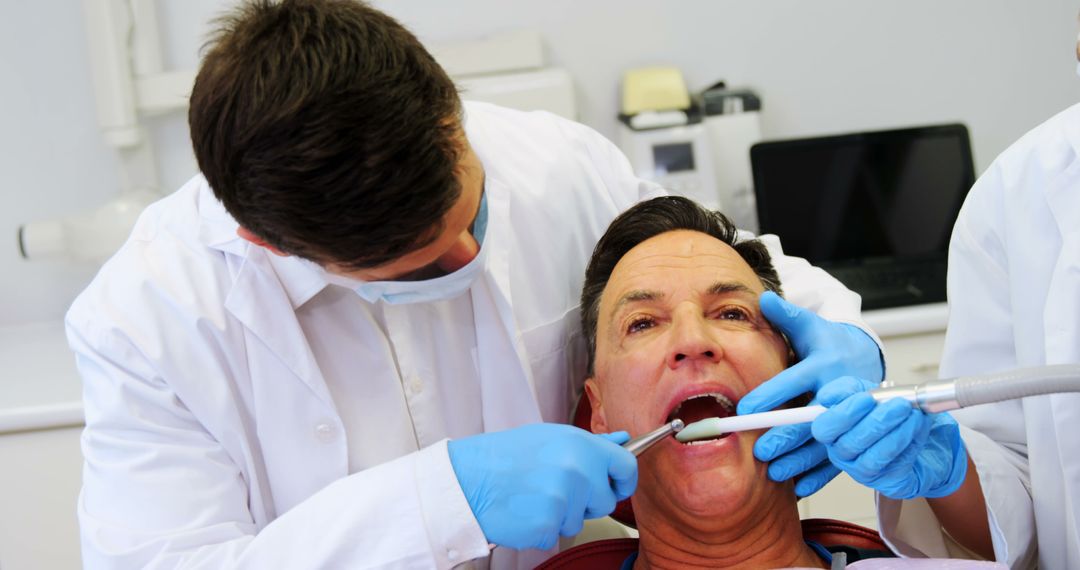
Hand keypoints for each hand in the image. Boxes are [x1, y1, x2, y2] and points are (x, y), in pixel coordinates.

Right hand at [447, 423, 636, 549]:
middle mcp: (577, 470)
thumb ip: (591, 443)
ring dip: (561, 516)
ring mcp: (564, 498)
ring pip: (580, 521)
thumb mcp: (551, 438)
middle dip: (587, 502)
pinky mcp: (548, 524)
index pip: (627, 466)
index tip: (615, 486)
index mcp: (580, 444)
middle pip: (606, 501)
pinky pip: (556, 534)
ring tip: (535, 497)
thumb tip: (623, 440)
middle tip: (556, 489)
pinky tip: (525, 511)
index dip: (623, 480)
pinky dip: (541, 528)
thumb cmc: (507, 457)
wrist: (468, 479)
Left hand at [737, 291, 883, 495]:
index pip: (793, 381)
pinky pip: (838, 459)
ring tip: (775, 473)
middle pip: (810, 417)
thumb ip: (786, 316)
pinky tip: (800, 487)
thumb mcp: (810, 326)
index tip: (747, 409)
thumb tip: (763, 299)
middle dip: (785, 436)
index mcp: (823, 365)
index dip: (770, 395)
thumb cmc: (828, 345)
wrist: (865, 360)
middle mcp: (838, 391)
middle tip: (761, 451)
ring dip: (799, 460)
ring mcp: (848, 416)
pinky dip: (820, 475)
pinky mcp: (854, 435)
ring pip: (824, 443)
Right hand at [811, 376, 966, 498]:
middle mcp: (843, 454)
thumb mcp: (866, 392)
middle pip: (850, 443)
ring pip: (872, 457)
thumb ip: (846, 389)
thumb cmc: (887, 412)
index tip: (866, 398)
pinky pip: (894, 465)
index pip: (824, 429)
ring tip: (913, 413)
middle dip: (877, 421)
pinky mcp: (887, 481)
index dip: (843, 415)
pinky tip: (917, 426)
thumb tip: (828, 397)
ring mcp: (863, 471)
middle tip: (899, 404)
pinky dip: (907, 443)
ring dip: (895, 433)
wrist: (917, 432)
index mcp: (832, 432)